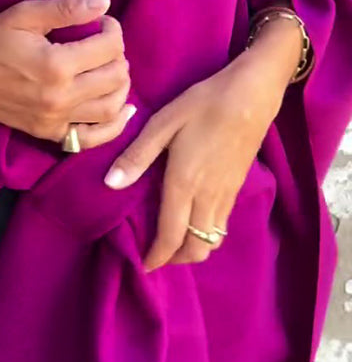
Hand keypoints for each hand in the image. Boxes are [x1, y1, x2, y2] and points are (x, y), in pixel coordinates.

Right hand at [0, 0, 135, 147]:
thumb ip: (67, 8)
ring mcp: (55, 120)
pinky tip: (123, 110)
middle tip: (106, 43)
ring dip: (121, 86)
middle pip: (115, 77)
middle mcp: (60, 97)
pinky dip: (114, 126)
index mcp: (56, 64)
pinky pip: (92, 138)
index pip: (108, 47)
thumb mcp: (26, 14)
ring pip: (111, 108)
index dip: (113, 29)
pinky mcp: (48, 133)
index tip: (103, 23)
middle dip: (118, 55)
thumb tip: (105, 1)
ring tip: (112, 69)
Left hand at [103, 47, 287, 270]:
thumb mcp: (163, 123)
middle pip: (197, 248)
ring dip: (192, 248)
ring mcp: (227, 194)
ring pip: (213, 240)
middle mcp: (208, 197)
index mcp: (185, 184)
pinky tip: (194, 218)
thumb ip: (138, 156)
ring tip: (172, 240)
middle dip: (176, 259)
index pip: (171, 236)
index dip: (157, 257)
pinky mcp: (238, 187)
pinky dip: (207, 233)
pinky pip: (222, 224)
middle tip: (157, 255)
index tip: (143, 265)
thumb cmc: (203, 104)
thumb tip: (111, 185)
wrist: (252, 95)